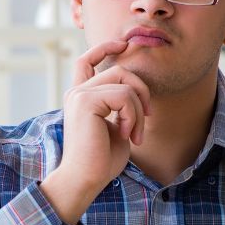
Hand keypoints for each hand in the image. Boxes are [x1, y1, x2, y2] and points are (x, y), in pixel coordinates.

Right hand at [40, 40, 150, 223]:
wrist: (85, 179)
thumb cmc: (101, 160)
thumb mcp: (116, 127)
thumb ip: (121, 106)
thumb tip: (136, 91)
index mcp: (81, 97)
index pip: (86, 60)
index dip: (104, 48)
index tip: (122, 45)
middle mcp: (77, 92)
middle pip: (119, 71)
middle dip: (142, 91)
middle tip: (147, 118)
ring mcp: (80, 95)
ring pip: (125, 83)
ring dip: (139, 110)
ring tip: (135, 134)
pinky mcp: (85, 102)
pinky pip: (123, 96)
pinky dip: (133, 116)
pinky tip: (127, 135)